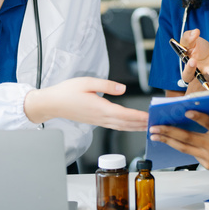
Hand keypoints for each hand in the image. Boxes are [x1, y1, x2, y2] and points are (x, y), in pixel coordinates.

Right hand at [24, 78, 148, 131]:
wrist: (52, 104)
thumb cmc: (66, 92)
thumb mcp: (87, 82)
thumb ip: (107, 85)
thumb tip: (123, 88)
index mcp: (100, 108)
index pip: (125, 115)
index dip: (139, 117)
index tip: (151, 117)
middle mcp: (101, 118)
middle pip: (126, 124)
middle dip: (142, 124)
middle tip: (156, 123)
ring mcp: (98, 121)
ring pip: (121, 127)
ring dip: (135, 127)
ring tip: (148, 126)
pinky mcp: (96, 121)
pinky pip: (115, 126)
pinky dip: (126, 127)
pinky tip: (131, 125)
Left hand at [149, 103, 208, 176]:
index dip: (199, 118)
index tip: (187, 112)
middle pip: (188, 138)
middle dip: (169, 132)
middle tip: (154, 126)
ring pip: (184, 147)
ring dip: (168, 140)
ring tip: (154, 134)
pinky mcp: (207, 164)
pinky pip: (189, 154)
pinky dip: (178, 147)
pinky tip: (167, 141)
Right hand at [180, 29, 208, 90]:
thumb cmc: (196, 48)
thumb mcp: (189, 41)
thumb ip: (188, 37)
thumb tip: (195, 32)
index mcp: (190, 68)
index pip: (187, 74)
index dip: (189, 69)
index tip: (192, 60)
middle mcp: (201, 73)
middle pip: (202, 77)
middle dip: (206, 73)